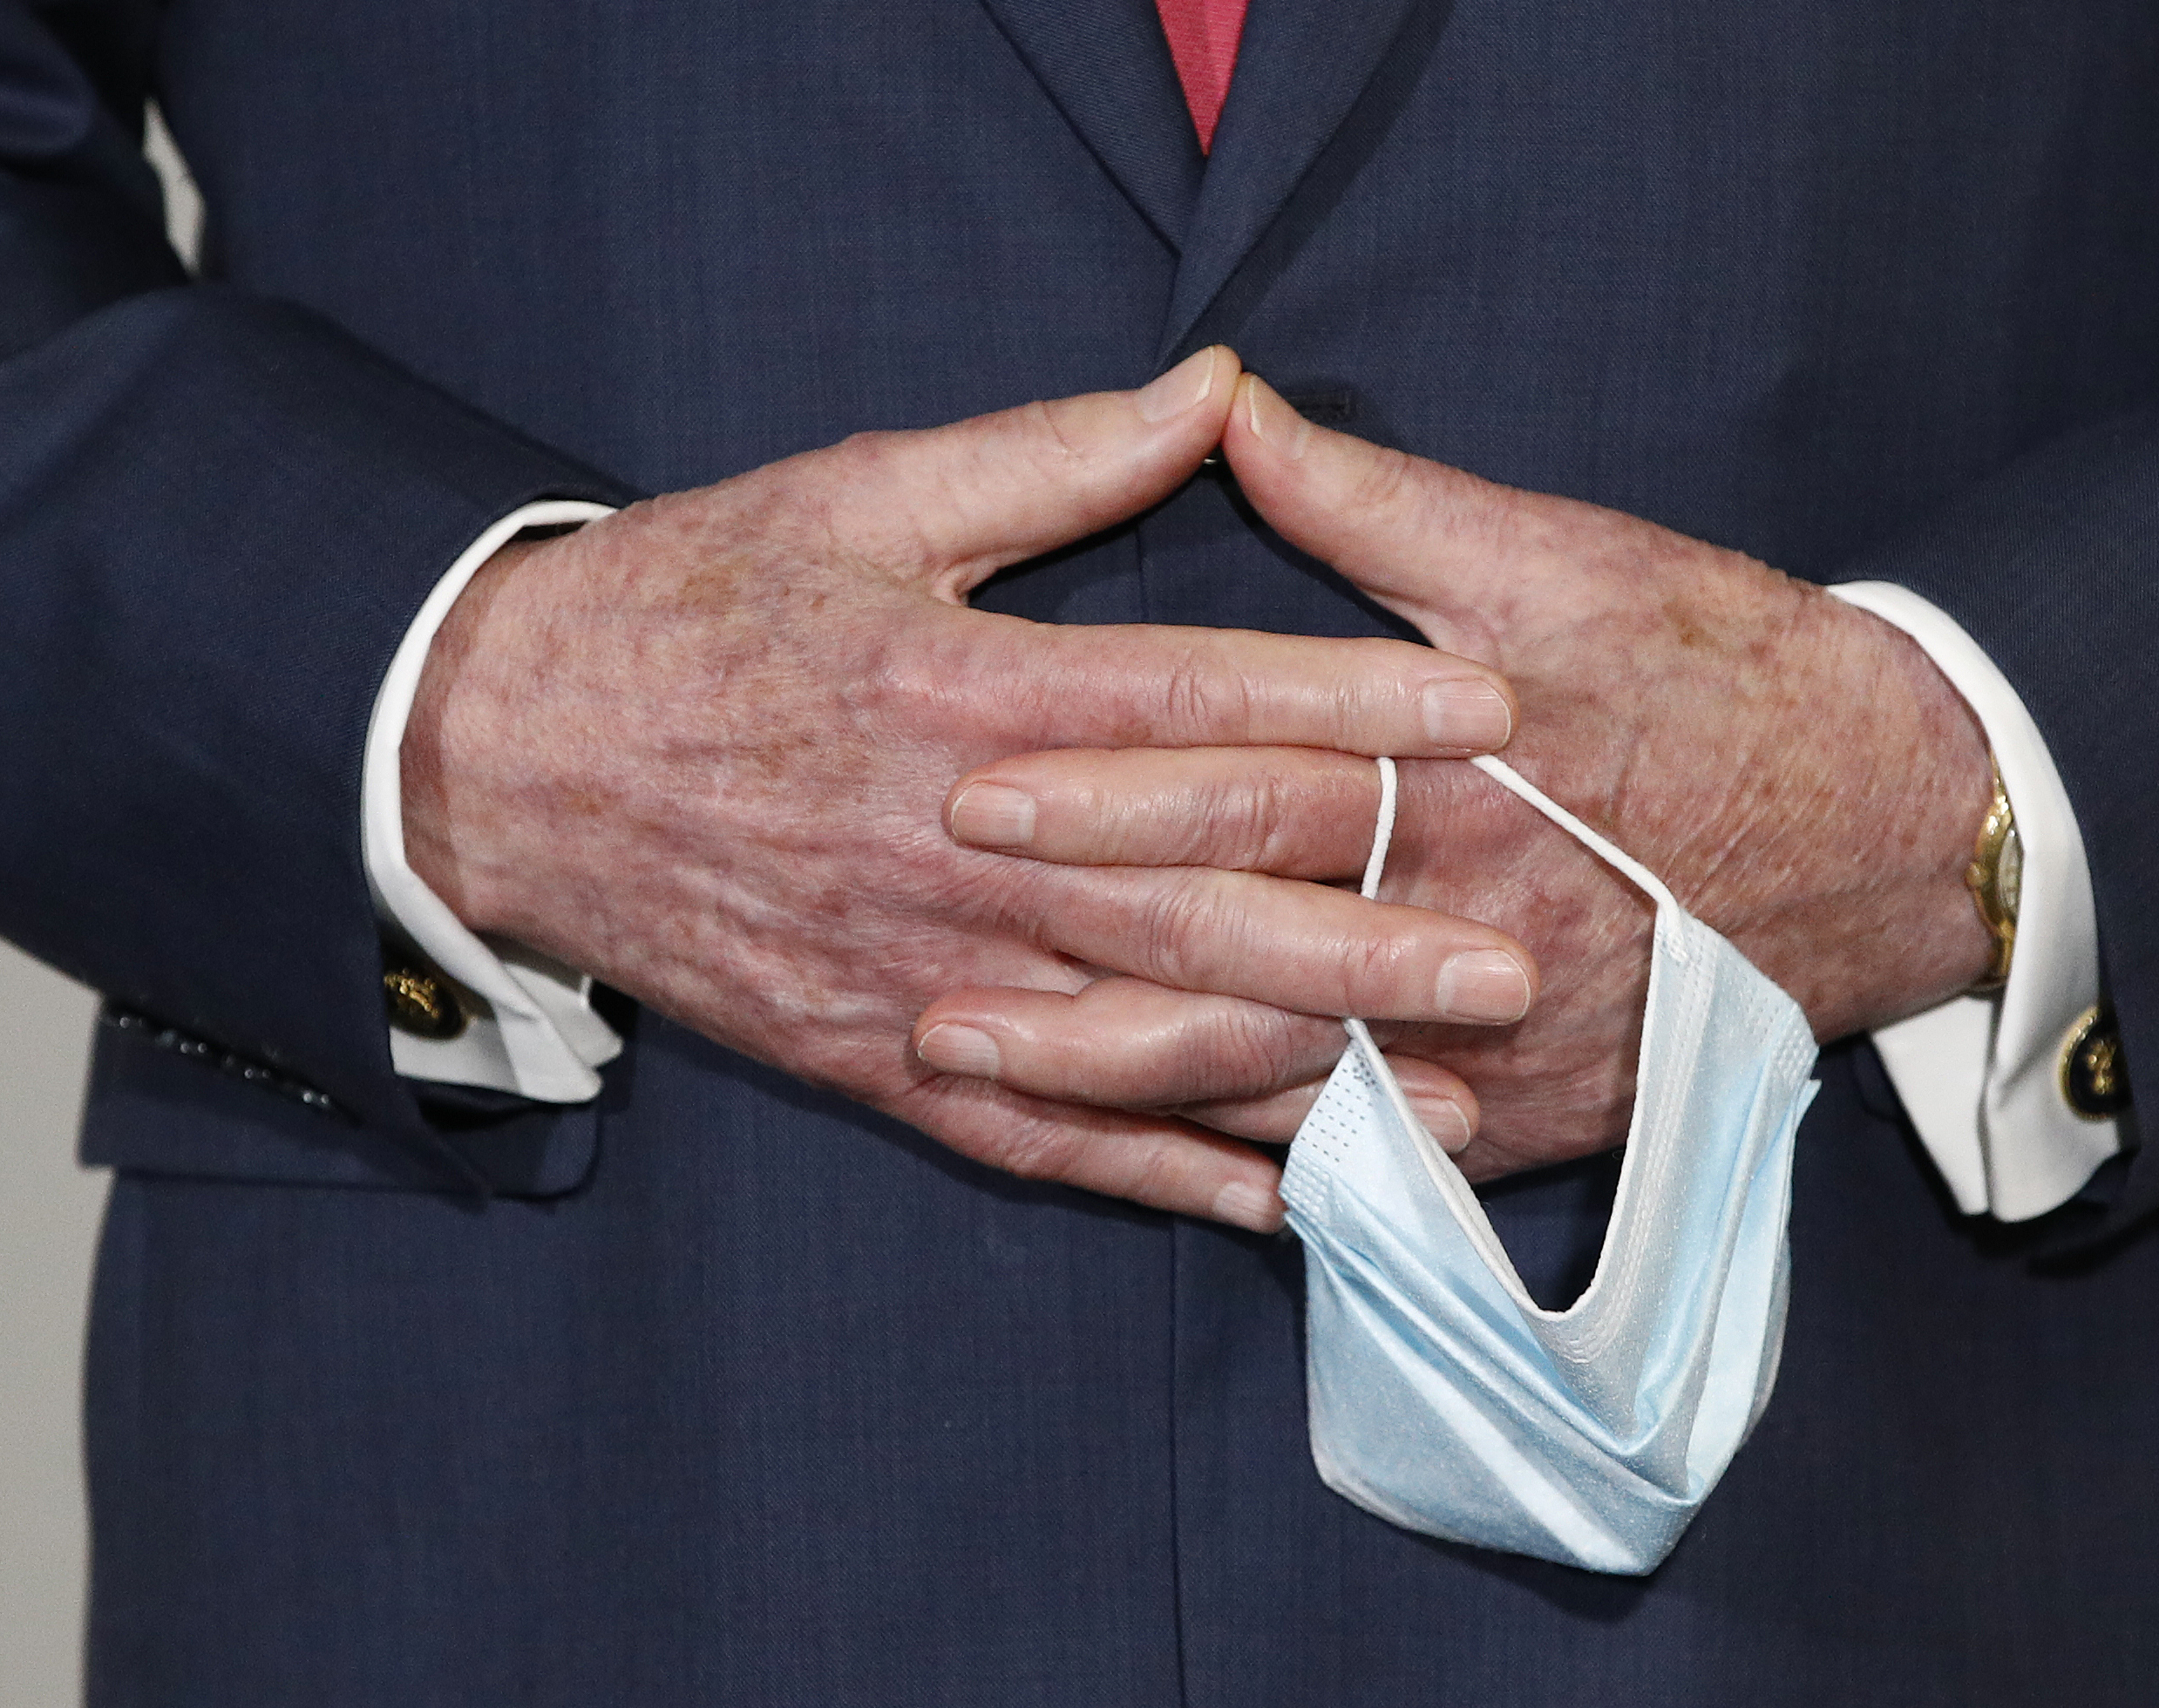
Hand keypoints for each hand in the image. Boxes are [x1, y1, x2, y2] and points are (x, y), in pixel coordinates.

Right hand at [399, 349, 1536, 1229]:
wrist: (499, 757)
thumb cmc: (691, 608)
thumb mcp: (859, 497)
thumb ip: (1052, 453)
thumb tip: (1220, 386)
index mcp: (964, 688)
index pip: (1195, 699)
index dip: (1351, 701)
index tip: (1490, 709)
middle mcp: (960, 847)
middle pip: (1195, 902)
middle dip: (1365, 937)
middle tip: (1513, 962)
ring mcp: (922, 970)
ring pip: (1140, 1038)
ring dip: (1299, 1076)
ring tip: (1444, 1106)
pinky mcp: (879, 1054)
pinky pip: (1041, 1133)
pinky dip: (1158, 1172)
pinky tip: (1277, 1198)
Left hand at [921, 376, 1995, 1179]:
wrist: (1901, 826)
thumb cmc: (1725, 671)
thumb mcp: (1562, 559)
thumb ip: (1377, 504)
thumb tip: (1230, 408)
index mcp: (1455, 774)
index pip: (1248, 788)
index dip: (1104, 792)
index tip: (970, 787)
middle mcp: (1463, 918)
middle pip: (1236, 955)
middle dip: (1069, 967)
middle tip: (919, 969)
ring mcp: (1499, 1037)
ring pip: (1281, 1071)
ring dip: (1124, 1082)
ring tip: (983, 1070)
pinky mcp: (1535, 1112)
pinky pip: (1375, 1151)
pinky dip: (1260, 1163)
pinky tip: (1147, 1170)